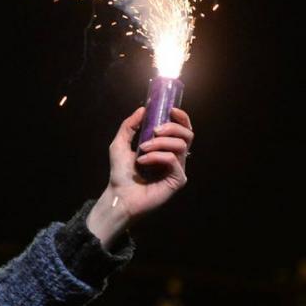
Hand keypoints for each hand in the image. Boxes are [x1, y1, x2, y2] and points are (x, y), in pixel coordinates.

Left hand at [85, 106, 193, 247]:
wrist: (119, 195)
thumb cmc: (121, 173)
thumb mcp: (120, 144)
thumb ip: (129, 125)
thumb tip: (142, 109)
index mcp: (166, 148)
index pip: (183, 129)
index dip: (182, 117)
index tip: (170, 110)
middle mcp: (175, 157)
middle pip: (187, 134)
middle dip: (171, 127)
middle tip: (155, 131)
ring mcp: (178, 169)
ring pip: (180, 145)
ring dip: (159, 143)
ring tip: (142, 149)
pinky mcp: (177, 180)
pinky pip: (173, 160)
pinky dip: (157, 156)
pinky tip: (143, 161)